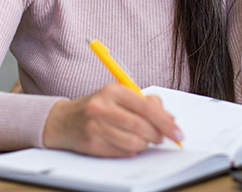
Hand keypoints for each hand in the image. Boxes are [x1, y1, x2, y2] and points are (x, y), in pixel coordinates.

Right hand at [42, 84, 182, 156]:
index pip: (147, 108)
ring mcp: (96, 126)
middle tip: (161, 138)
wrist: (63, 120)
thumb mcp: (119, 96)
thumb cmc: (98, 107)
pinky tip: (127, 143)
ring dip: (144, 144)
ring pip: (134, 142)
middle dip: (157, 135)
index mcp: (113, 90)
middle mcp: (103, 107)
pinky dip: (131, 150)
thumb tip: (170, 120)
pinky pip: (123, 152)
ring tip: (142, 139)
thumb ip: (145, 103)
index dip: (166, 122)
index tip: (178, 132)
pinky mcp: (92, 143)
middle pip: (142, 127)